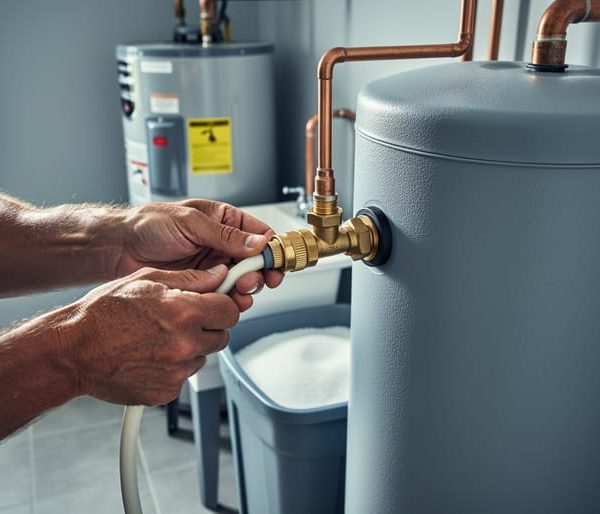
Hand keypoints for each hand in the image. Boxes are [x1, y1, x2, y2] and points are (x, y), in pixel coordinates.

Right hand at [60, 266, 237, 405]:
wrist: (73, 351)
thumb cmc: (103, 314)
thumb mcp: (147, 280)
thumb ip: (191, 279)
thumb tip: (219, 275)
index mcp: (185, 312)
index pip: (231, 310)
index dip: (223, 305)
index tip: (214, 304)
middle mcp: (185, 344)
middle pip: (222, 336)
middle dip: (208, 327)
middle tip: (182, 321)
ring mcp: (177, 371)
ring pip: (203, 356)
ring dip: (191, 347)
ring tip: (159, 338)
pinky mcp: (167, 392)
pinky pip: (184, 376)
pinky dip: (174, 368)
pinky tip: (151, 355)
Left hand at [117, 199, 282, 309]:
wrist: (120, 248)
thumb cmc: (149, 225)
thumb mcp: (191, 224)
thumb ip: (226, 236)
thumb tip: (257, 242)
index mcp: (223, 220)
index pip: (259, 233)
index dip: (271, 249)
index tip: (277, 262)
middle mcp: (222, 243)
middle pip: (255, 261)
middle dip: (260, 273)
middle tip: (255, 281)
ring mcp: (212, 265)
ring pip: (242, 279)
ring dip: (246, 288)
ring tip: (240, 292)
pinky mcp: (202, 283)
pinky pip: (224, 293)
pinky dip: (229, 299)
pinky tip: (228, 301)